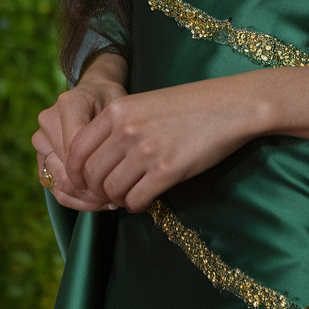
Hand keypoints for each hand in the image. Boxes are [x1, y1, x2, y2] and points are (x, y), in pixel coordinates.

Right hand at [32, 53, 127, 210]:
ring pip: (59, 183)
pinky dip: (74, 199)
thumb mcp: (120, 109)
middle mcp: (48, 120)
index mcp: (69, 104)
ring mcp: (40, 138)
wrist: (93, 93)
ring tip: (109, 199)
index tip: (118, 180)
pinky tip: (95, 200)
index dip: (96, 172)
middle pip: (67, 170)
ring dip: (85, 198)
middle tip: (117, 197)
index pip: (77, 150)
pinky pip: (53, 186)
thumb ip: (112, 134)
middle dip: (93, 189)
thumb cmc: (111, 101)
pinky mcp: (41, 155)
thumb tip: (108, 172)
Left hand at [64, 76, 259, 213]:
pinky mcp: (167, 171)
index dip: (77, 173)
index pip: (76, 150)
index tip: (86, 182)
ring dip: (117, 199)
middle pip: (91, 174)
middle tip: (109, 194)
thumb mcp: (146, 103)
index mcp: (118, 110)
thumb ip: (120, 126)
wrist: (232, 105)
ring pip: (111, 191)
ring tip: (130, 194)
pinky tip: (146, 198)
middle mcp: (126, 130)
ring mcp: (146, 151)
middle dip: (97, 190)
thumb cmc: (191, 104)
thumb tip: (98, 162)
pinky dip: (136, 205)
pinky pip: (135, 200)